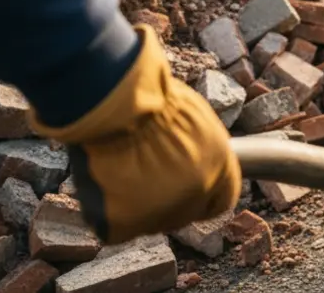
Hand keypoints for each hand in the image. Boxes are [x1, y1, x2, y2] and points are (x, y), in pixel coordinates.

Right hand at [30, 27, 240, 243]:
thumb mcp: (192, 119)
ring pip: (148, 221)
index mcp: (219, 166)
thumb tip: (185, 155)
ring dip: (135, 203)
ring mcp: (161, 213)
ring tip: (117, 171)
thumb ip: (195, 148)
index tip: (185, 188)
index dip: (203, 196)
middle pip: (184, 214)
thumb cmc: (152, 97)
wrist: (119, 104)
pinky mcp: (124, 224)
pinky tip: (101, 182)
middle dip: (166, 200)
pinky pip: (114, 226)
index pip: (222, 199)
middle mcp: (196, 194)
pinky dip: (105, 209)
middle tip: (142, 179)